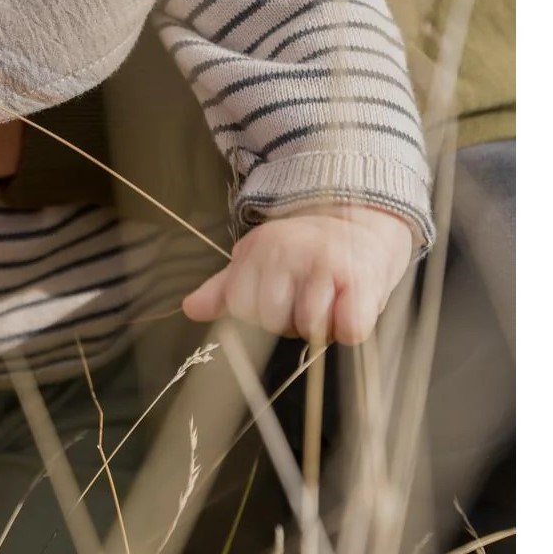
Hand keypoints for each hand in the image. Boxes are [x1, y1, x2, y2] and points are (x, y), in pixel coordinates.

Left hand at [181, 204, 414, 344]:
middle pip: (272, 319)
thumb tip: (190, 308)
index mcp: (259, 246)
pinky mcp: (362, 279)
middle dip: (288, 320)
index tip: (276, 296)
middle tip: (305, 298)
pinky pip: (348, 327)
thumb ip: (226, 289)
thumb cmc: (302, 255)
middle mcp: (289, 249)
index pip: (240, 306)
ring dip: (320, 323)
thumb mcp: (258, 263)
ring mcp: (325, 262)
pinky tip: (349, 308)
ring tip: (329, 299)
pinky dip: (349, 327)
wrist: (360, 225)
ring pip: (309, 325)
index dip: (257, 314)